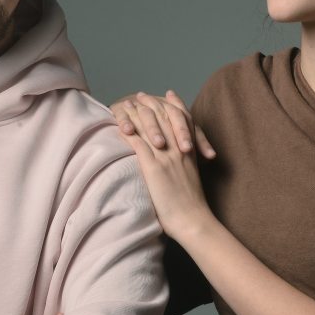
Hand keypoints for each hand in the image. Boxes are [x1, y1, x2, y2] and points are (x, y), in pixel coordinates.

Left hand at [118, 93, 215, 240]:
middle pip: (165, 118)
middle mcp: (179, 150)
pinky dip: (129, 132)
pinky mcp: (154, 168)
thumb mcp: (193, 179)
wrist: (193, 220)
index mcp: (190, 152)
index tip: (167, 95)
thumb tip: (179, 165)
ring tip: (128, 103)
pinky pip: (138, 144)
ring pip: (150, 127)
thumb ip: (186, 167)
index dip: (174, 105)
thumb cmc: (191, 208)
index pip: (183, 120)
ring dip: (137, 113)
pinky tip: (120, 126)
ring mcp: (167, 157)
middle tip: (142, 94)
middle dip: (152, 103)